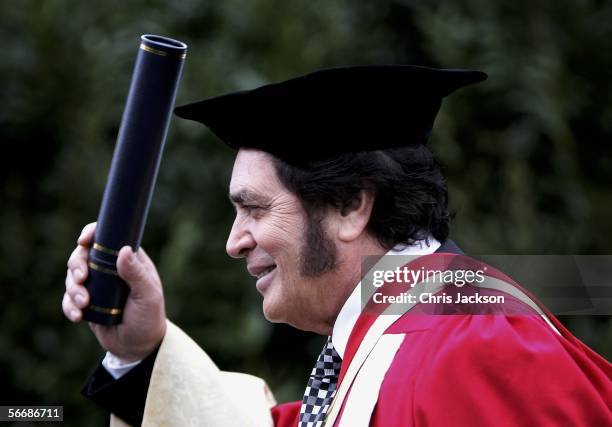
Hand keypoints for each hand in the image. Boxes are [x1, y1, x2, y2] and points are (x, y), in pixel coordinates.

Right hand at [62, 222, 166, 361]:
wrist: (139, 347)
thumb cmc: (149, 317)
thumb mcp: (148, 295)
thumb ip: (136, 274)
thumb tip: (123, 250)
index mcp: (129, 260)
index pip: (107, 238)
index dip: (92, 233)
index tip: (83, 240)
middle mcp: (110, 269)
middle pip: (82, 255)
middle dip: (76, 264)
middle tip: (81, 278)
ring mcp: (96, 286)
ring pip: (72, 277)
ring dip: (73, 288)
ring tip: (84, 303)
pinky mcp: (86, 303)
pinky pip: (68, 300)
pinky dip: (69, 306)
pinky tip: (78, 316)